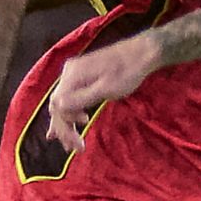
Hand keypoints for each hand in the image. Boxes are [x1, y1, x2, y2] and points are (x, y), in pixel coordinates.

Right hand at [46, 35, 159, 151]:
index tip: (78, 142)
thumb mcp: (106, 89)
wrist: (142, 52)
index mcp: (72, 76)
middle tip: (74, 148)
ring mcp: (75, 72)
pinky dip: (70, 111)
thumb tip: (57, 108)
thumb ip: (81, 99)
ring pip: (63, 101)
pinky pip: (70, 95)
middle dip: (65, 128)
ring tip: (69, 143)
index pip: (57, 106)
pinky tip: (71, 122)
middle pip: (57, 104)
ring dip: (66, 122)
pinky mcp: (83, 73)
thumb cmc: (127, 72)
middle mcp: (69, 73)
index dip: (65, 126)